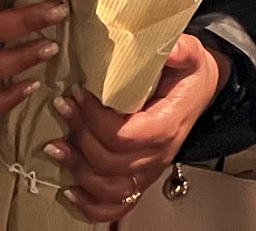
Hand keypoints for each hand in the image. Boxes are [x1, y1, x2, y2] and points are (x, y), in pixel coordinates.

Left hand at [47, 33, 227, 221]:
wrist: (198, 93)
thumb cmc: (188, 75)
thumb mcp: (191, 54)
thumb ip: (182, 49)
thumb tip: (168, 48)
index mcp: (167, 126)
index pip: (126, 136)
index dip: (96, 119)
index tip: (79, 93)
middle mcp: (158, 155)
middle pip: (110, 161)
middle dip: (80, 134)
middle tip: (65, 106)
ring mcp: (148, 171)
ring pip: (108, 187)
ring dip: (78, 168)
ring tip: (56, 144)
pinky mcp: (139, 178)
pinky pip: (116, 206)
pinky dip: (91, 205)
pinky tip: (70, 190)